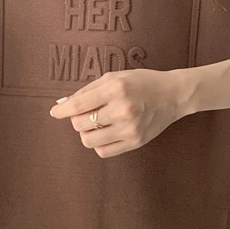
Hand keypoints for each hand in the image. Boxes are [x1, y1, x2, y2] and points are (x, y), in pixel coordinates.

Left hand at [49, 68, 189, 158]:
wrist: (173, 95)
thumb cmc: (141, 82)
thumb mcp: (114, 77)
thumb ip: (87, 90)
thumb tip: (63, 104)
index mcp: (115, 89)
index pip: (78, 104)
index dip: (62, 110)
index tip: (55, 112)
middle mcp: (122, 110)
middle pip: (80, 124)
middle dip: (77, 119)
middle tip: (86, 113)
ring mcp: (129, 129)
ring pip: (89, 141)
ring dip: (87, 132)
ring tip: (97, 123)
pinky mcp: (135, 142)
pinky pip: (103, 151)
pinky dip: (99, 143)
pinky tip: (106, 132)